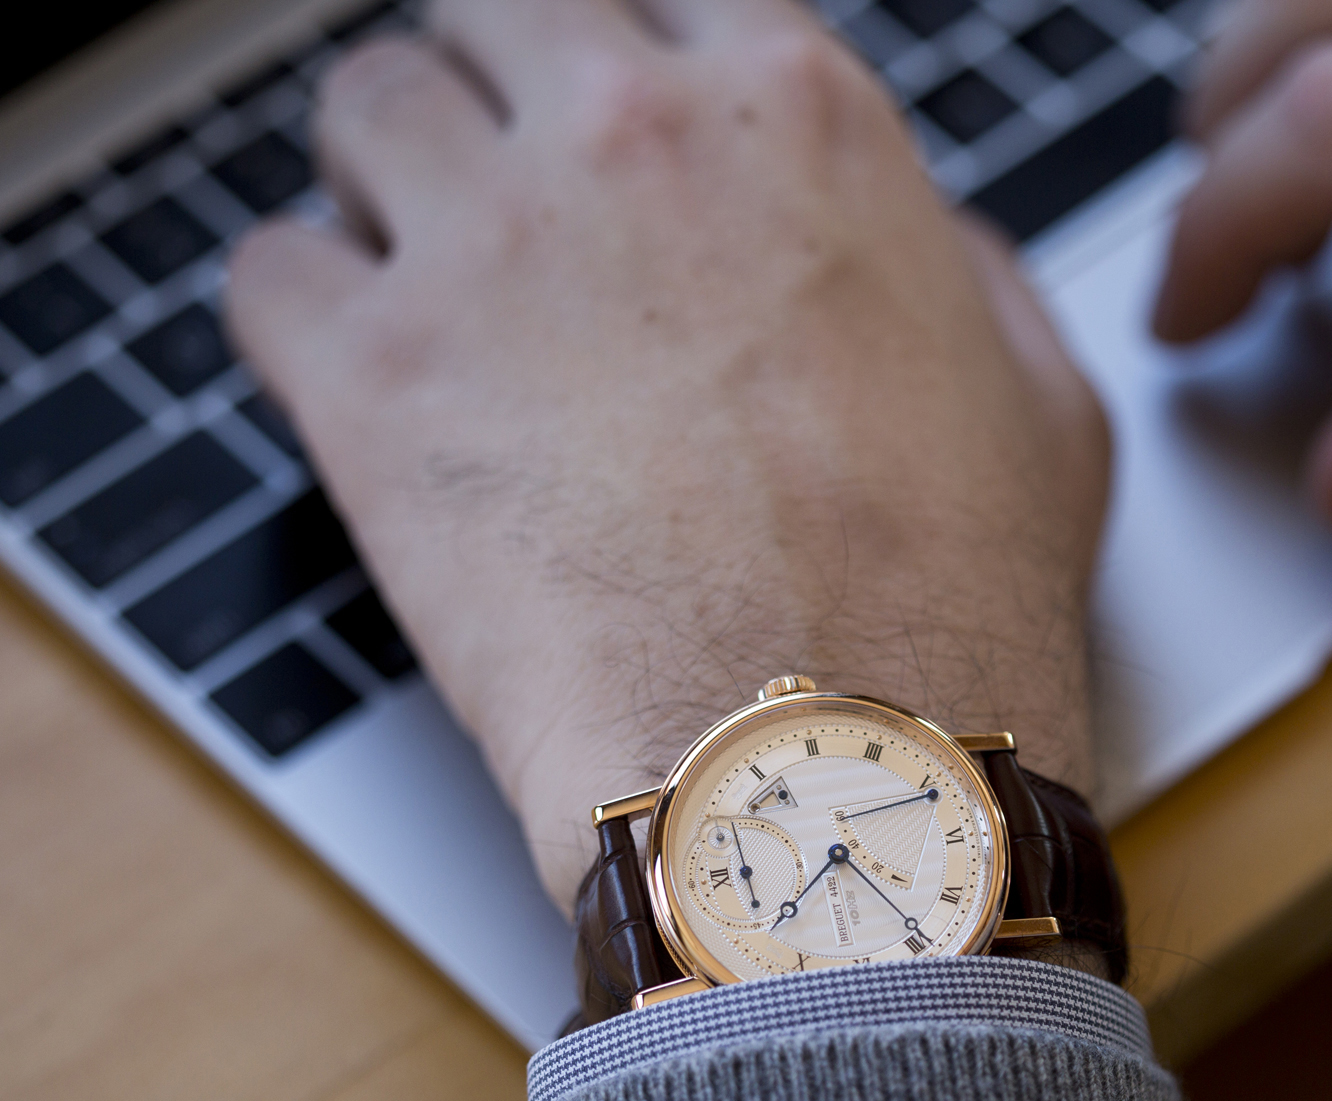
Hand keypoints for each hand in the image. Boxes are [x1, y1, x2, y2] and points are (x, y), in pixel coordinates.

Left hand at [225, 0, 1107, 908]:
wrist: (833, 767)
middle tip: (503, 183)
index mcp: (800, 120)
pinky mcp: (372, 378)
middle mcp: (634, 138)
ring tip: (425, 277)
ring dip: (387, 180)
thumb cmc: (952, 610)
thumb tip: (925, 243)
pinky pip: (264, 270)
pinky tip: (359, 375)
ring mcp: (491, 244)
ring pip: (362, 104)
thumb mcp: (1042, 404)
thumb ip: (968, 273)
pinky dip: (297, 310)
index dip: (628, 63)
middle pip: (485, 8)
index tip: (608, 112)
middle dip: (492, 87)